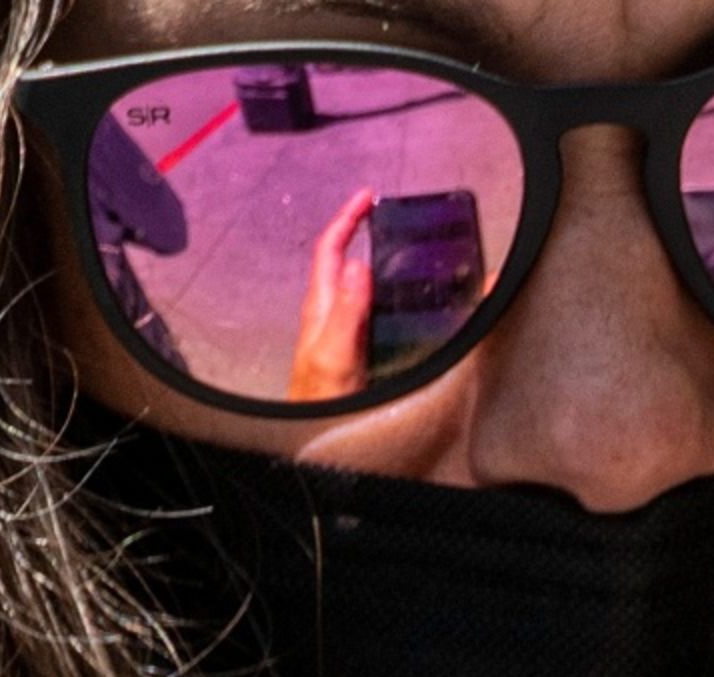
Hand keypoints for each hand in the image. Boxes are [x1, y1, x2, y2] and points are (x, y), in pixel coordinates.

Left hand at [287, 188, 379, 401]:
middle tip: (385, 215)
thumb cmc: (323, 403)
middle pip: (340, 261)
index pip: (330, 250)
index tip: (368, 197)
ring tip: (395, 245)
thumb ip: (347, 311)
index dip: (347, 219)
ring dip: (371, 259)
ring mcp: (339, 333)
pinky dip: (381, 292)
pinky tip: (397, 297)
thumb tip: (359, 264)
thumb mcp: (336, 353)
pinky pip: (366, 309)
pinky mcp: (351, 350)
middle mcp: (328, 315)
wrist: (317, 441)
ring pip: (353, 284)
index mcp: (322, 307)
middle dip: (358, 231)